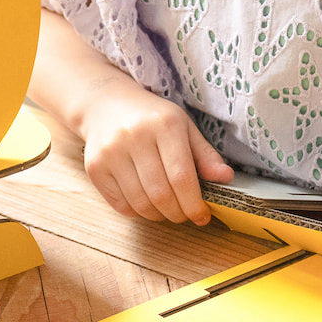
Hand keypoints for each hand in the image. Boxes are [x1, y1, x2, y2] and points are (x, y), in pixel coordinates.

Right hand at [77, 80, 233, 224]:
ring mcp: (111, 153)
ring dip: (158, 215)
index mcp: (165, 125)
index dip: (194, 204)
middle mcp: (135, 138)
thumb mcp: (184, 127)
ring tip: (168, 210)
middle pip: (160, 194)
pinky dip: (138, 212)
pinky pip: (120, 204)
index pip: (182, 177)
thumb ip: (205, 154)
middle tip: (185, 215)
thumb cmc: (152, 118)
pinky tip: (147, 204)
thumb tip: (226, 178)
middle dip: (178, 213)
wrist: (106, 105)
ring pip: (140, 203)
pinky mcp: (95, 168)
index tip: (202, 216)